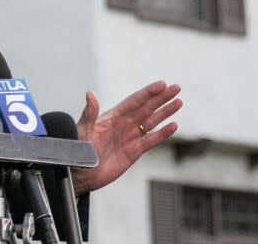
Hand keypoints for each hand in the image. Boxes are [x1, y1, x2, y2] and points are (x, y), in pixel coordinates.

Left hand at [71, 80, 181, 194]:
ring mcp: (130, 137)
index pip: (133, 101)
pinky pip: (152, 140)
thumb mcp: (83, 130)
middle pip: (146, 108)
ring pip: (152, 121)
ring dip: (165, 112)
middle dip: (161, 98)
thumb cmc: (78, 150)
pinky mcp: (134, 151)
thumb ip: (89, 113)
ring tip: (179, 101)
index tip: (162, 84)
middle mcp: (123, 124)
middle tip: (176, 87)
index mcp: (112, 116)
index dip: (147, 92)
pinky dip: (163, 133)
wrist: (82, 174)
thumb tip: (90, 93)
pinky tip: (174, 125)